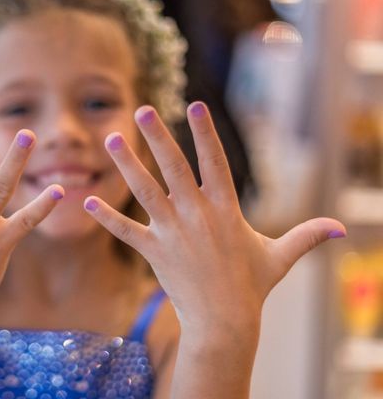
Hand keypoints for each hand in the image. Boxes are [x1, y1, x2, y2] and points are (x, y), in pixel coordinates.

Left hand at [83, 102, 344, 335]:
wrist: (225, 322)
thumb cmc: (252, 285)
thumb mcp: (280, 257)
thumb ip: (305, 236)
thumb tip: (341, 229)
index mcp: (224, 209)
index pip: (214, 163)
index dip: (205, 134)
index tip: (195, 105)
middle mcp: (196, 215)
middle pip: (174, 169)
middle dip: (159, 138)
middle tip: (142, 110)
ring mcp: (173, 233)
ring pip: (146, 192)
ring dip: (127, 166)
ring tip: (111, 139)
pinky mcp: (154, 252)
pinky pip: (127, 231)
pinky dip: (106, 217)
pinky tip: (85, 200)